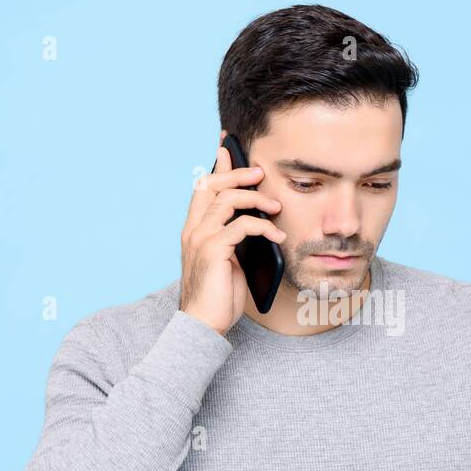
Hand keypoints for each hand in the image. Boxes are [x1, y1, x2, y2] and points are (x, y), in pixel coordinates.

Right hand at [179, 132, 285, 334]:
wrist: (203, 324)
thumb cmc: (218, 296)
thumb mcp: (229, 260)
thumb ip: (235, 238)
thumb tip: (256, 220)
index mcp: (194, 229)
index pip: (202, 187)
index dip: (216, 166)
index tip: (227, 146)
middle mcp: (192, 229)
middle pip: (212, 184)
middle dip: (237, 173)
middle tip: (260, 172)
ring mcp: (200, 238)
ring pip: (227, 200)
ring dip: (256, 198)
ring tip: (277, 207)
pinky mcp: (213, 250)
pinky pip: (242, 226)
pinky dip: (264, 226)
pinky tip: (277, 236)